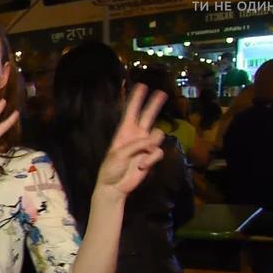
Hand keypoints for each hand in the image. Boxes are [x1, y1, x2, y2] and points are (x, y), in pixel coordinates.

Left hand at [95, 84, 166, 200]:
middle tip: (161, 93)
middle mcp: (135, 136)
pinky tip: (141, 167)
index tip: (141, 85)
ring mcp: (144, 146)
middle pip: (147, 116)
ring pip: (158, 135)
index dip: (136, 99)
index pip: (131, 111)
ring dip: (151, 144)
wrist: (115, 186)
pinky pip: (157, 152)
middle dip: (154, 104)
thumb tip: (154, 141)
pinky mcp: (150, 157)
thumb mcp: (119, 154)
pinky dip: (150, 159)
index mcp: (123, 132)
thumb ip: (137, 145)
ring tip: (141, 155)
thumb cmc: (111, 169)